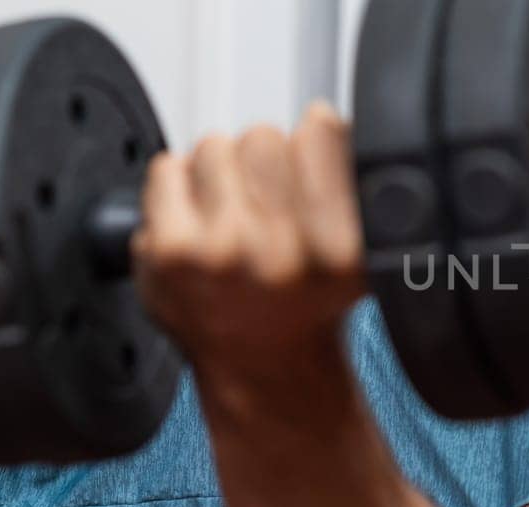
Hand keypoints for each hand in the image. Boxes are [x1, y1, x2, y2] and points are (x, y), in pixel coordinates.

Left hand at [133, 102, 363, 379]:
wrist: (261, 365)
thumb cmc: (306, 301)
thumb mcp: (361, 250)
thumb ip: (350, 182)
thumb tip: (321, 119)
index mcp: (343, 248)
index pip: (321, 130)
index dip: (313, 144)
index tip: (309, 175)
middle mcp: (284, 253)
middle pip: (262, 136)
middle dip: (262, 162)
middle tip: (266, 207)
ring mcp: (223, 252)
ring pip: (213, 147)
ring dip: (219, 174)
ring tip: (232, 219)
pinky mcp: (171, 253)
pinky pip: (167, 169)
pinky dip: (176, 190)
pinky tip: (198, 225)